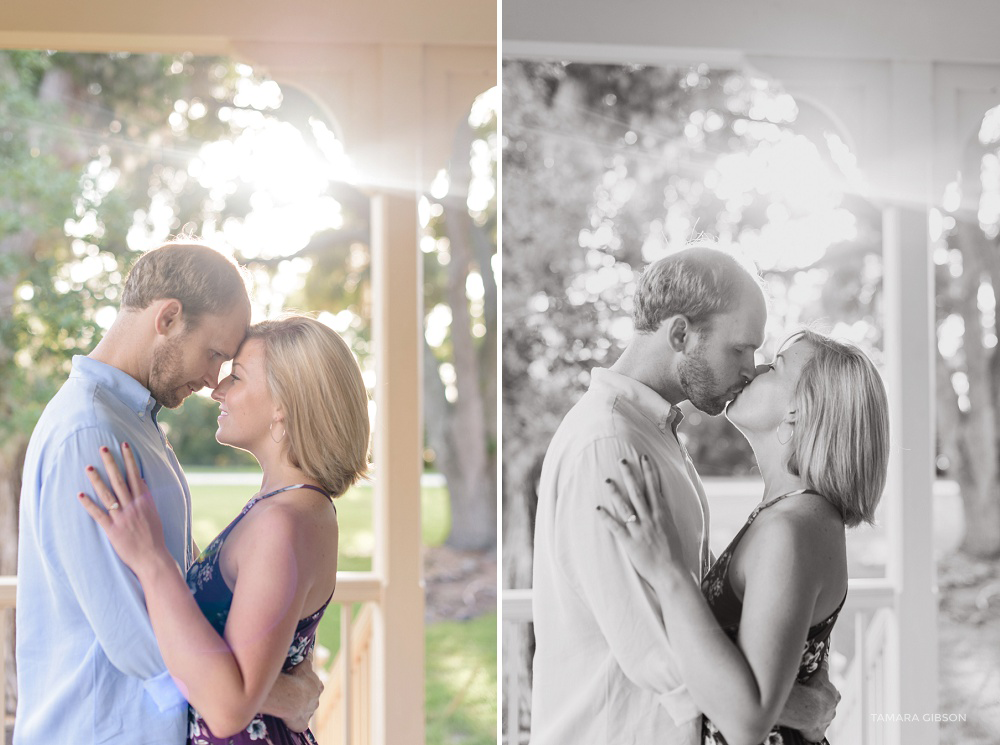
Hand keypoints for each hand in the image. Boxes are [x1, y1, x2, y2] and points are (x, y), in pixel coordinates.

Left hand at [77, 443, 168, 578]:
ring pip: (108, 495)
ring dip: (97, 480)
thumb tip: (141, 480)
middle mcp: (132, 506)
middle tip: (103, 448)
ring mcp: (122, 518)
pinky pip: (98, 515)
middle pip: (119, 481)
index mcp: (144, 501)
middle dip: (111, 463)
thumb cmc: (154, 537)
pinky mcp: (112, 530)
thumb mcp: (154, 513)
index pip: (135, 475)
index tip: (123, 445)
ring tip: (88, 467)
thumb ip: (146, 497)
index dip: (129, 460)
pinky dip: (89, 505)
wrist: (152, 558)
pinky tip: (80, 495)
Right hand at [282, 652, 323, 731]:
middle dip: (304, 698)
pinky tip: (289, 720)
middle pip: (312, 699)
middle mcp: (316, 700)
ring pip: (306, 711)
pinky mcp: (302, 724)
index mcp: (318, 686)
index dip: (308, 685)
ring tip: (289, 706)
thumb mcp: (304, 664)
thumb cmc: (296, 678)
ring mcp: (309, 712)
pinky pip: (300, 724)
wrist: (290, 696)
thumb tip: (310, 650)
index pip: (316, 686)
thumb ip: (308, 658)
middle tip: (292, 695)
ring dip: (300, 709)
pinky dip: (296, 723)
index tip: (301, 684)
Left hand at [596, 455, 683, 580]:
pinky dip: (606, 518)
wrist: (672, 574)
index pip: (654, 488)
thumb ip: (664, 515)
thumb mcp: (672, 529)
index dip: (648, 471)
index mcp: (662, 515)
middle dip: (630, 475)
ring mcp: (640, 530)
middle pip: (638, 492)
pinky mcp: (630, 542)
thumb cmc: (674, 554)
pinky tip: (598, 508)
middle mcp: (650, 519)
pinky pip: (616, 527)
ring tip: (607, 480)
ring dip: (616, 492)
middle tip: (621, 461)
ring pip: (626, 506)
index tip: (643, 458)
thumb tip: (660, 501)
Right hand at [780, 659, 839, 740]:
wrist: (807, 709)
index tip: (818, 690)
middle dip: (821, 705)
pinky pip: (814, 731)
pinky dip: (810, 729)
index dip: (825, 692)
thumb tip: (825, 659)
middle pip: (828, 707)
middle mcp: (832, 710)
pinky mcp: (818, 733)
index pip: (833, 694)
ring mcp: (826, 722)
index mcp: (834, 697)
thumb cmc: (813, 691)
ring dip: (815, 716)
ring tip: (804, 712)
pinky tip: (803, 726)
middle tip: (809, 700)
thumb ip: (823, 668)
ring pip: (822, 719)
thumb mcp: (820, 676)